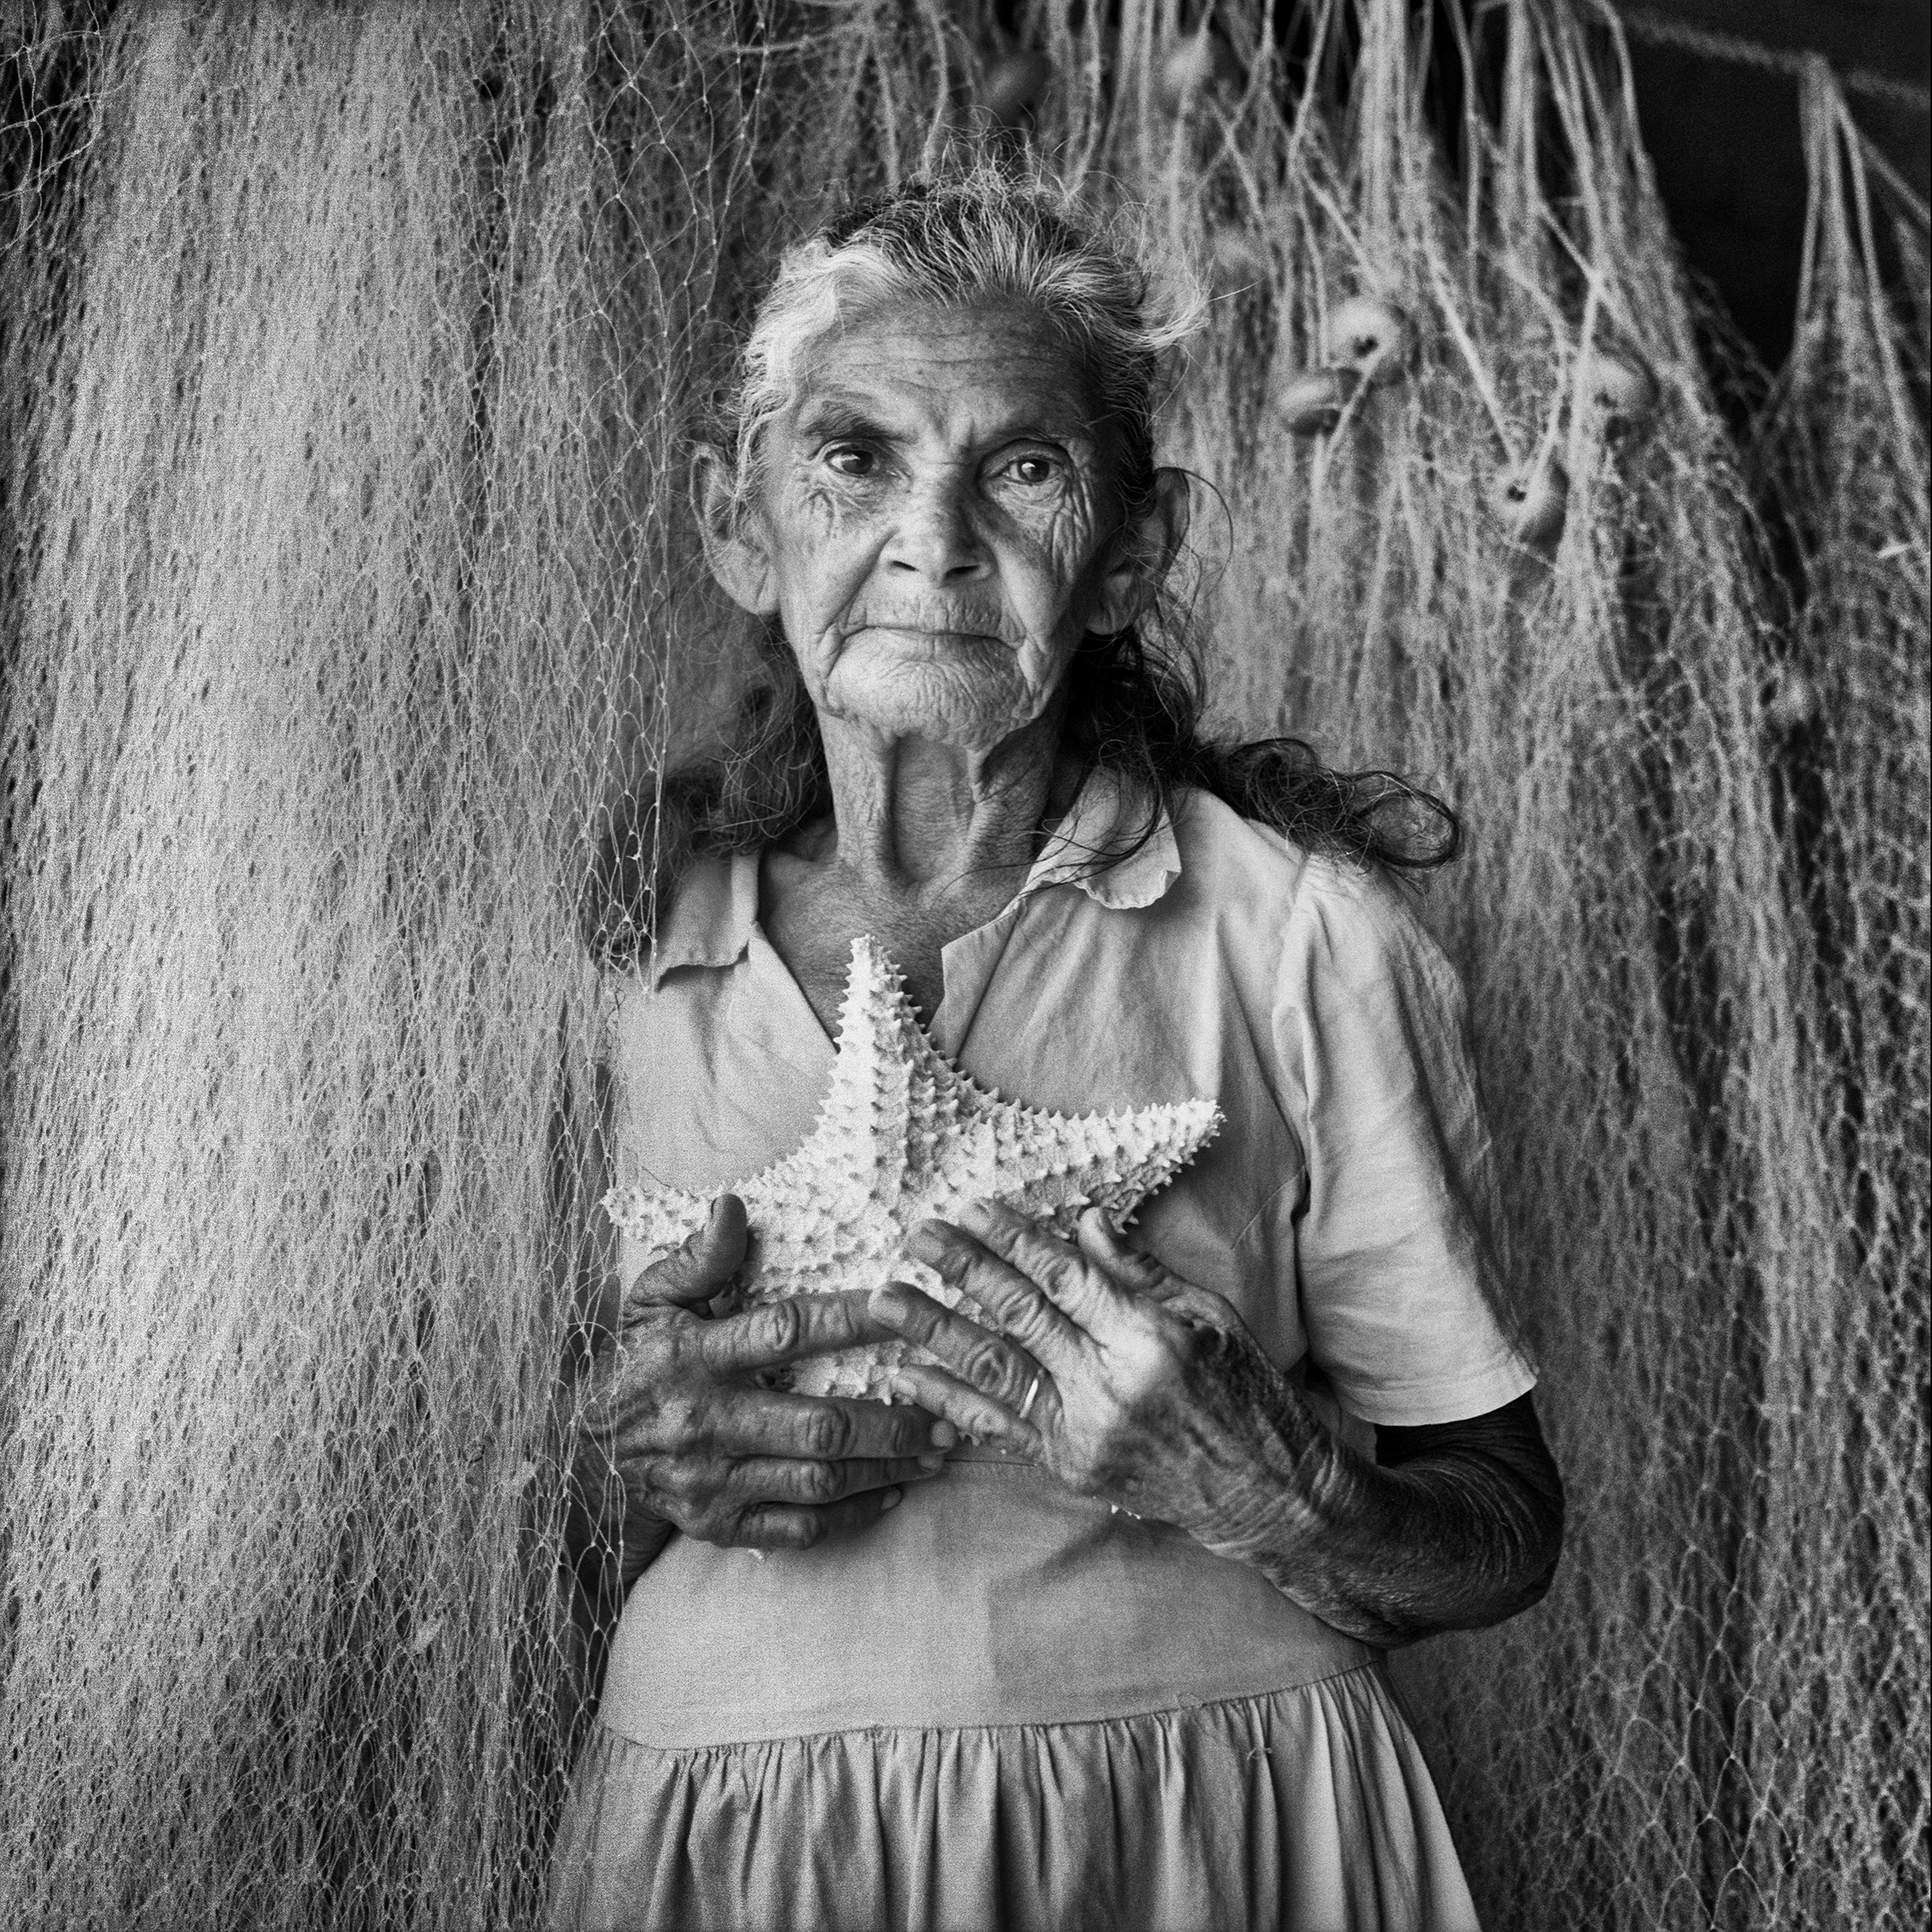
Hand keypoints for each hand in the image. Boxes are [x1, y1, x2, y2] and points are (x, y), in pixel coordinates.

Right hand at [572, 1194, 955, 1578]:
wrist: (581, 1456)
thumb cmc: (633, 1362)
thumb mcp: (651, 1299)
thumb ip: (699, 1257)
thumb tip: (733, 1204)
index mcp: (696, 1358)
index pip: (787, 1333)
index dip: (850, 1320)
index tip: (906, 1304)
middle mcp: (708, 1423)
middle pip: (818, 1427)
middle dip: (894, 1421)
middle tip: (950, 1408)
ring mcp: (714, 1482)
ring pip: (819, 1482)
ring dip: (887, 1468)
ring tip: (940, 1451)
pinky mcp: (719, 1526)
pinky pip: (799, 1528)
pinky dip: (852, 1515)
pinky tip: (893, 1492)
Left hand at [869, 1202, 1307, 1552]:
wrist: (1263, 1492)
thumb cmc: (1243, 1391)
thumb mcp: (1206, 1315)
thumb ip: (1137, 1270)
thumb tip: (1083, 1218)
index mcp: (1148, 1336)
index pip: (1064, 1276)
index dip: (1013, 1240)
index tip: (972, 1209)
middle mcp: (1109, 1384)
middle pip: (1019, 1314)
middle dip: (961, 1270)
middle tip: (915, 1237)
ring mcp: (1084, 1431)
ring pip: (993, 1369)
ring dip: (932, 1331)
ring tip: (884, 1302)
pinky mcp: (1069, 1466)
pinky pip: (996, 1427)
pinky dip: (947, 1402)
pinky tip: (905, 1378)